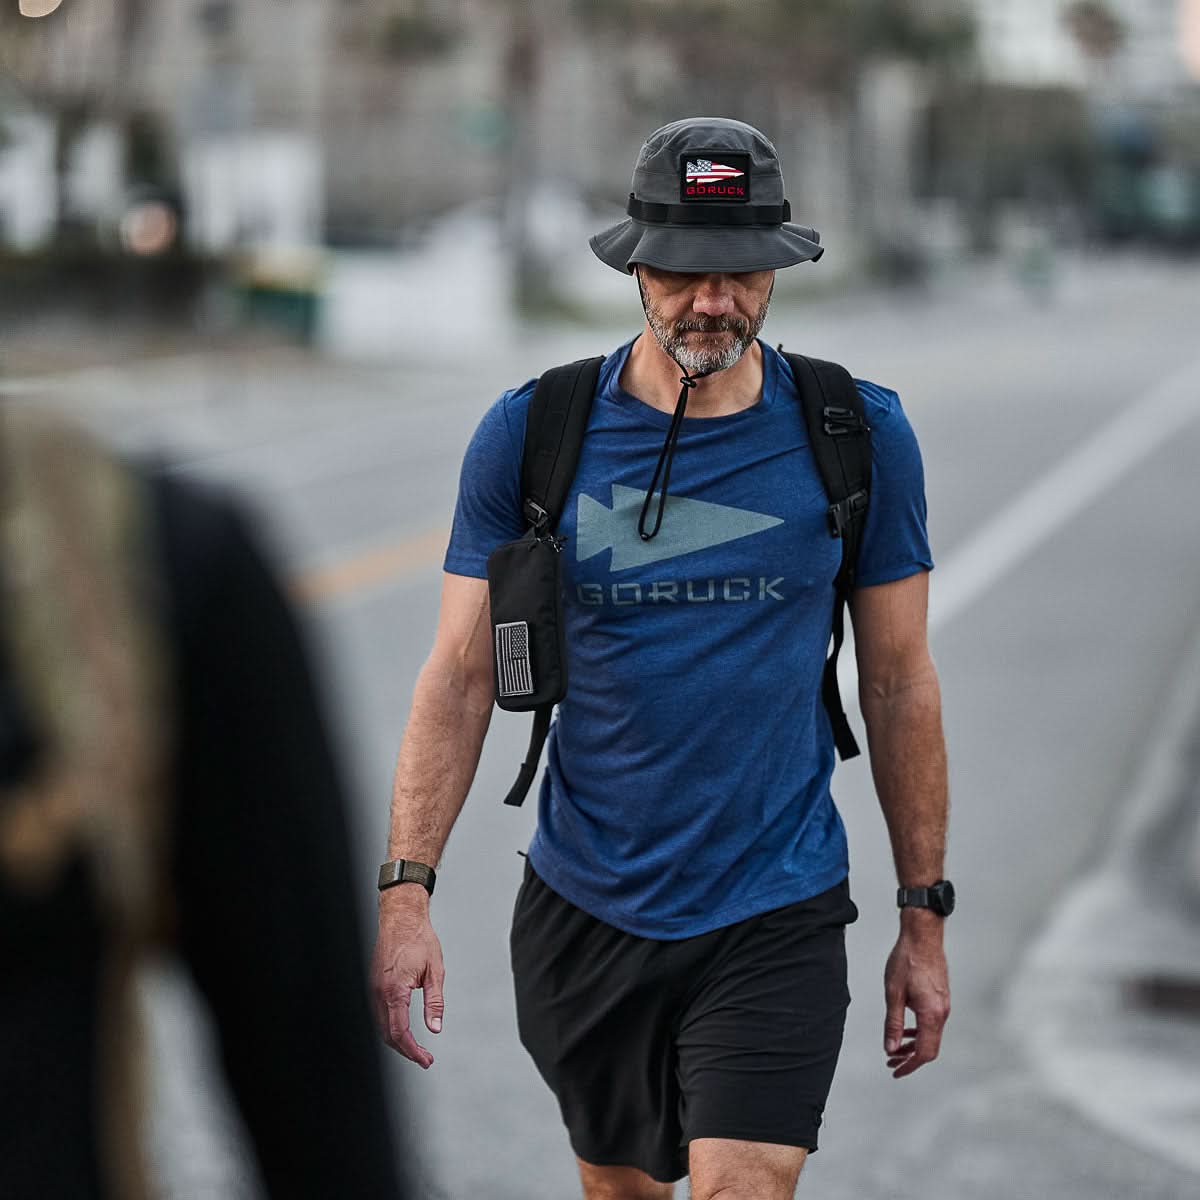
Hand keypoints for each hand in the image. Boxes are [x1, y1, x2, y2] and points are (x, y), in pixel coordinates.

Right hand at [371, 887, 444, 1068]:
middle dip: (405, 1050)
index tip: (425, 1060)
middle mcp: (379, 992)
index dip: (412, 1051)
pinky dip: (388, 1025)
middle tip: (423, 1057)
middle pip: (387, 1034)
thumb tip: (435, 1027)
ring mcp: (372, 988)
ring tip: (414, 1047)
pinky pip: (377, 1013)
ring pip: (380, 1025)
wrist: (401, 918)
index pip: (399, 1033)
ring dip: (396, 1040)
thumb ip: (434, 1002)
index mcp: (395, 990)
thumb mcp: (435, 971)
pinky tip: (400, 1027)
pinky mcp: (372, 983)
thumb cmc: (418, 939)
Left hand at [883, 920, 949, 1077]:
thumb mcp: (893, 994)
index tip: (895, 1071)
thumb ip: (893, 1024)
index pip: (924, 1052)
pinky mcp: (941, 998)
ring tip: (895, 1048)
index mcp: (932, 1014)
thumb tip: (891, 1048)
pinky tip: (906, 1028)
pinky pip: (932, 1022)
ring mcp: (944, 1005)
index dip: (909, 1065)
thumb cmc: (907, 960)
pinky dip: (919, 1031)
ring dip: (914, 1044)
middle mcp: (942, 1013)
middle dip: (910, 1058)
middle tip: (891, 1062)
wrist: (923, 936)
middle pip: (930, 1047)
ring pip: (931, 1035)